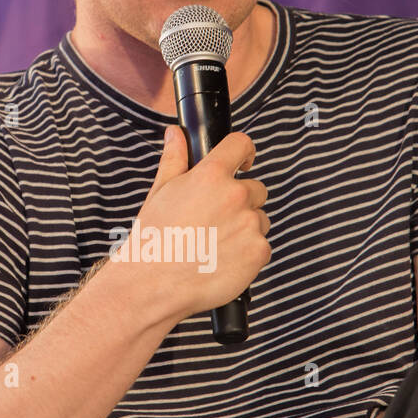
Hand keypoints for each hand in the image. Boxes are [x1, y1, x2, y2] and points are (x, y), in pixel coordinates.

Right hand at [119, 127, 270, 326]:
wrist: (155, 283)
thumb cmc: (155, 239)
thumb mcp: (160, 192)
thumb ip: (175, 159)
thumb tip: (176, 134)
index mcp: (211, 176)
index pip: (241, 145)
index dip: (244, 153)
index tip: (244, 162)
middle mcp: (235, 196)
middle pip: (256, 188)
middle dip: (241, 202)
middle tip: (215, 222)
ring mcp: (250, 224)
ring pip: (260, 220)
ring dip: (246, 228)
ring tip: (215, 245)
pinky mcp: (259, 251)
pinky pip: (262, 246)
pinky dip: (248, 254)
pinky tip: (223, 260)